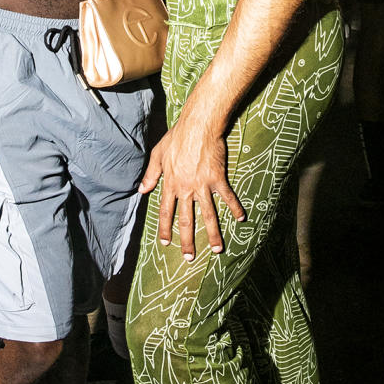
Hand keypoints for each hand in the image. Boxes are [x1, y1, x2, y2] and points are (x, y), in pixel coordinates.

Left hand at [140, 115, 244, 258]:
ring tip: (216, 250)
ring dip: (212, 233)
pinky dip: (234, 208)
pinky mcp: (218, 178)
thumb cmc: (176, 137)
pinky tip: (241, 219)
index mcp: (170, 184)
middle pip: (186, 219)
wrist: (197, 126)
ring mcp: (203, 185)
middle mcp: (186, 188)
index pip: (165, 211)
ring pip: (208, 214)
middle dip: (187, 240)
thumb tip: (141, 190)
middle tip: (189, 258)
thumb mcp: (158, 154)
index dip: (165, 228)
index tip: (166, 243)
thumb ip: (151, 174)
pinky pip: (227, 196)